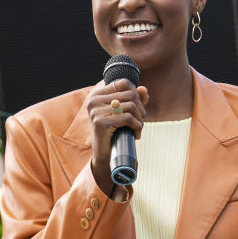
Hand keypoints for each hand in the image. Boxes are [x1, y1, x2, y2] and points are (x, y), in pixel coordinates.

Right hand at [85, 79, 148, 195]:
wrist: (105, 155)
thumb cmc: (116, 132)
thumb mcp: (126, 113)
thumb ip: (135, 99)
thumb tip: (143, 89)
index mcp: (97, 94)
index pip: (123, 83)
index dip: (136, 94)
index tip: (138, 108)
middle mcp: (93, 100)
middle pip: (130, 94)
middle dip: (140, 109)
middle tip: (140, 121)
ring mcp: (95, 111)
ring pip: (131, 106)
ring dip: (140, 119)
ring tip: (138, 128)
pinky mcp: (100, 122)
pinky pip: (128, 118)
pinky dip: (137, 127)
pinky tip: (136, 134)